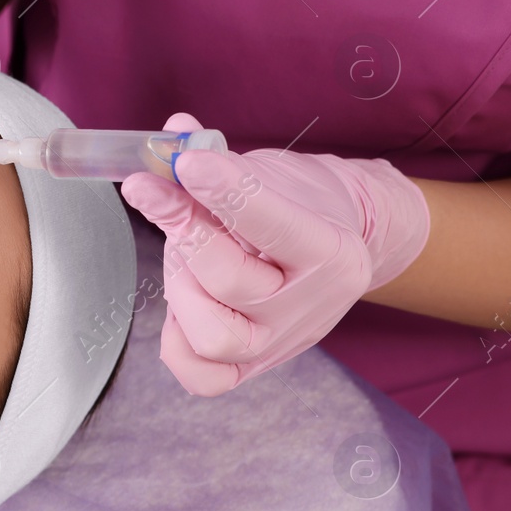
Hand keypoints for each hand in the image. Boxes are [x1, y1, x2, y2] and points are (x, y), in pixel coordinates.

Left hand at [119, 113, 430, 395]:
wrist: (340, 243)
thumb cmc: (299, 202)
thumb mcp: (269, 171)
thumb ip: (217, 156)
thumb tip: (172, 133)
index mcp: (332, 251)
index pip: (271, 224)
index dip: (223, 191)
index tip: (185, 163)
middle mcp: (310, 306)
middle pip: (229, 281)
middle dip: (186, 235)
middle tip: (169, 201)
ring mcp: (280, 344)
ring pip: (211, 336)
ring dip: (180, 288)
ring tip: (184, 255)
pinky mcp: (253, 368)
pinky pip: (202, 378)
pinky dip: (176, 342)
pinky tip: (182, 299)